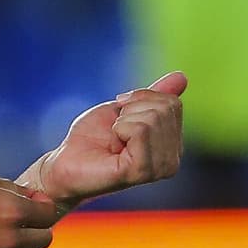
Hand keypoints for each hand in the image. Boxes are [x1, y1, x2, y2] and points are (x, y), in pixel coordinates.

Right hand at [0, 167, 58, 247]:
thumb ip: (7, 186)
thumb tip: (23, 193)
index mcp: (10, 211)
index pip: (47, 213)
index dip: (42, 206)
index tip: (35, 203)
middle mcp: (8, 239)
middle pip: (43, 239)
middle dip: (34, 227)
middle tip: (18, 219)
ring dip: (8, 242)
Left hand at [38, 71, 186, 204]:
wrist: (66, 161)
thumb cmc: (92, 137)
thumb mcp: (124, 109)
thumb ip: (155, 96)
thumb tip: (182, 76)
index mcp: (172, 145)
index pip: (172, 103)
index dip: (140, 99)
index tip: (121, 115)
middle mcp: (172, 160)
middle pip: (164, 108)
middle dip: (132, 109)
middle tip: (116, 130)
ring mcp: (160, 168)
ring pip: (152, 118)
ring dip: (123, 121)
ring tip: (114, 140)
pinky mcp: (142, 171)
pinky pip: (139, 130)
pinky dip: (120, 129)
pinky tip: (113, 147)